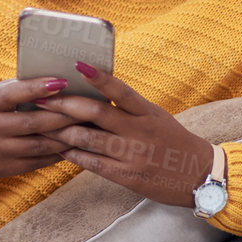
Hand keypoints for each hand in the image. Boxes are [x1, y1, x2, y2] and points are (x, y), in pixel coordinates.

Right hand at [0, 76, 76, 176]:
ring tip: (86, 129)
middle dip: (63, 116)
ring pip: (38, 146)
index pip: (14, 93)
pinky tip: (71, 146)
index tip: (63, 81)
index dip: (38, 88)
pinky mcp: (0, 169)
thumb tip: (59, 81)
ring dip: (65, 138)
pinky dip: (55, 154)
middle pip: (33, 123)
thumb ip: (19, 88)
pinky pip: (35, 162)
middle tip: (89, 109)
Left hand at [31, 61, 215, 206]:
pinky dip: (73, 155)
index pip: (121, 90)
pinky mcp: (127, 176)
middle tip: (42, 98)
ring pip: (88, 139)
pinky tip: (59, 149)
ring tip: (41, 124)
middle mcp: (139, 130)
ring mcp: (132, 154)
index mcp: (148, 112)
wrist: (199, 176)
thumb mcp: (157, 118)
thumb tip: (96, 96)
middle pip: (96, 113)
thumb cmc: (175, 143)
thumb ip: (130, 108)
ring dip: (61, 131)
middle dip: (65, 105)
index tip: (76, 65)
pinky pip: (93, 164)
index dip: (98, 78)